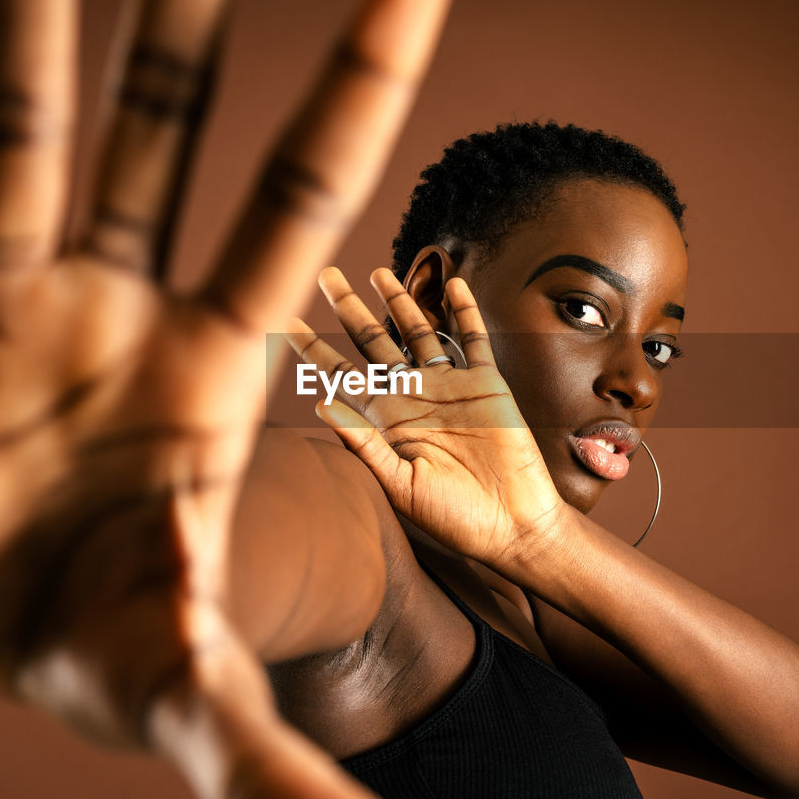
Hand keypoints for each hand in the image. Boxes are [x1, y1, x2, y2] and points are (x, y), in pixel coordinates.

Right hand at [0, 0, 453, 798]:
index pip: (302, 189)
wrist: (34, 650)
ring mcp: (5, 330)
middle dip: (186, 5)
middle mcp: (116, 310)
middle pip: (165, 126)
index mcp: (215, 360)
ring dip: (20, 36)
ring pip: (14, 149)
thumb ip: (249, 741)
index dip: (362, 71)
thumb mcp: (197, 685)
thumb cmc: (136, 645)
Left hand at [286, 267, 566, 567]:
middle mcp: (413, 398)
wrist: (511, 525)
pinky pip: (474, 341)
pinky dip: (464, 312)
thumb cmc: (452, 517)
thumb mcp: (400, 485)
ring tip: (378, 272)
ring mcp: (450, 388)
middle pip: (374, 342)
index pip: (341, 377)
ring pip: (418, 332)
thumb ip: (363, 444)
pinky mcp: (487, 385)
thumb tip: (320, 404)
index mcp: (386, 422)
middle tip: (326, 274)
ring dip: (400, 302)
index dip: (315, 350)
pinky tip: (453, 285)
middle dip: (349, 309)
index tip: (287, 321)